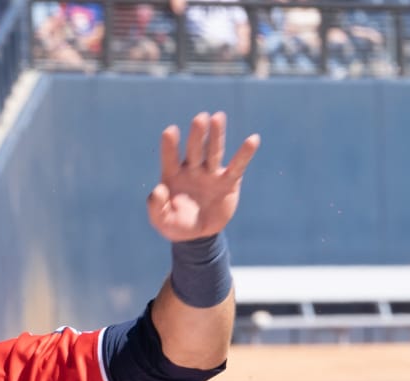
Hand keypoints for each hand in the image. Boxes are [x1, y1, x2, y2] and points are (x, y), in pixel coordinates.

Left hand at [148, 111, 258, 241]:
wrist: (198, 236)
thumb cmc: (175, 224)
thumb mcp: (161, 220)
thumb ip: (156, 206)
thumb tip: (158, 189)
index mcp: (172, 176)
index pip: (170, 157)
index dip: (170, 145)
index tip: (170, 131)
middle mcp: (192, 170)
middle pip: (195, 149)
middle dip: (197, 135)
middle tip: (200, 118)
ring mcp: (210, 174)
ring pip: (213, 152)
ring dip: (216, 135)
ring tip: (218, 117)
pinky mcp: (228, 182)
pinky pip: (237, 166)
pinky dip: (245, 154)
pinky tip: (253, 139)